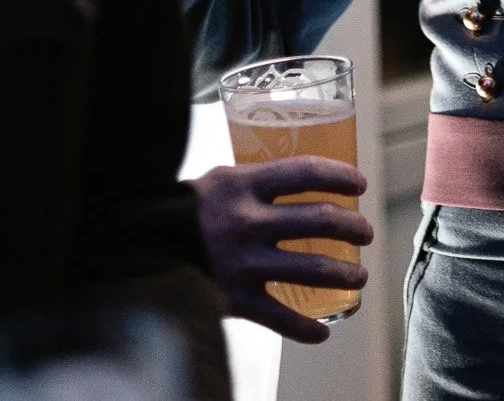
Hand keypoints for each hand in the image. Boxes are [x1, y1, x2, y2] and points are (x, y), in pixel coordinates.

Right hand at [190, 157, 372, 343]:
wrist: (137, 249)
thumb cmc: (188, 212)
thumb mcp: (220, 181)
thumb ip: (259, 182)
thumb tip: (309, 180)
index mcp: (244, 185)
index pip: (306, 172)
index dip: (341, 177)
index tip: (361, 185)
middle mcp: (247, 222)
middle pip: (320, 219)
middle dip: (353, 226)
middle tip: (365, 233)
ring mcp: (242, 263)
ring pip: (313, 269)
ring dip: (347, 273)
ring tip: (360, 276)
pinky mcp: (234, 298)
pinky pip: (280, 318)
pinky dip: (306, 329)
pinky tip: (323, 331)